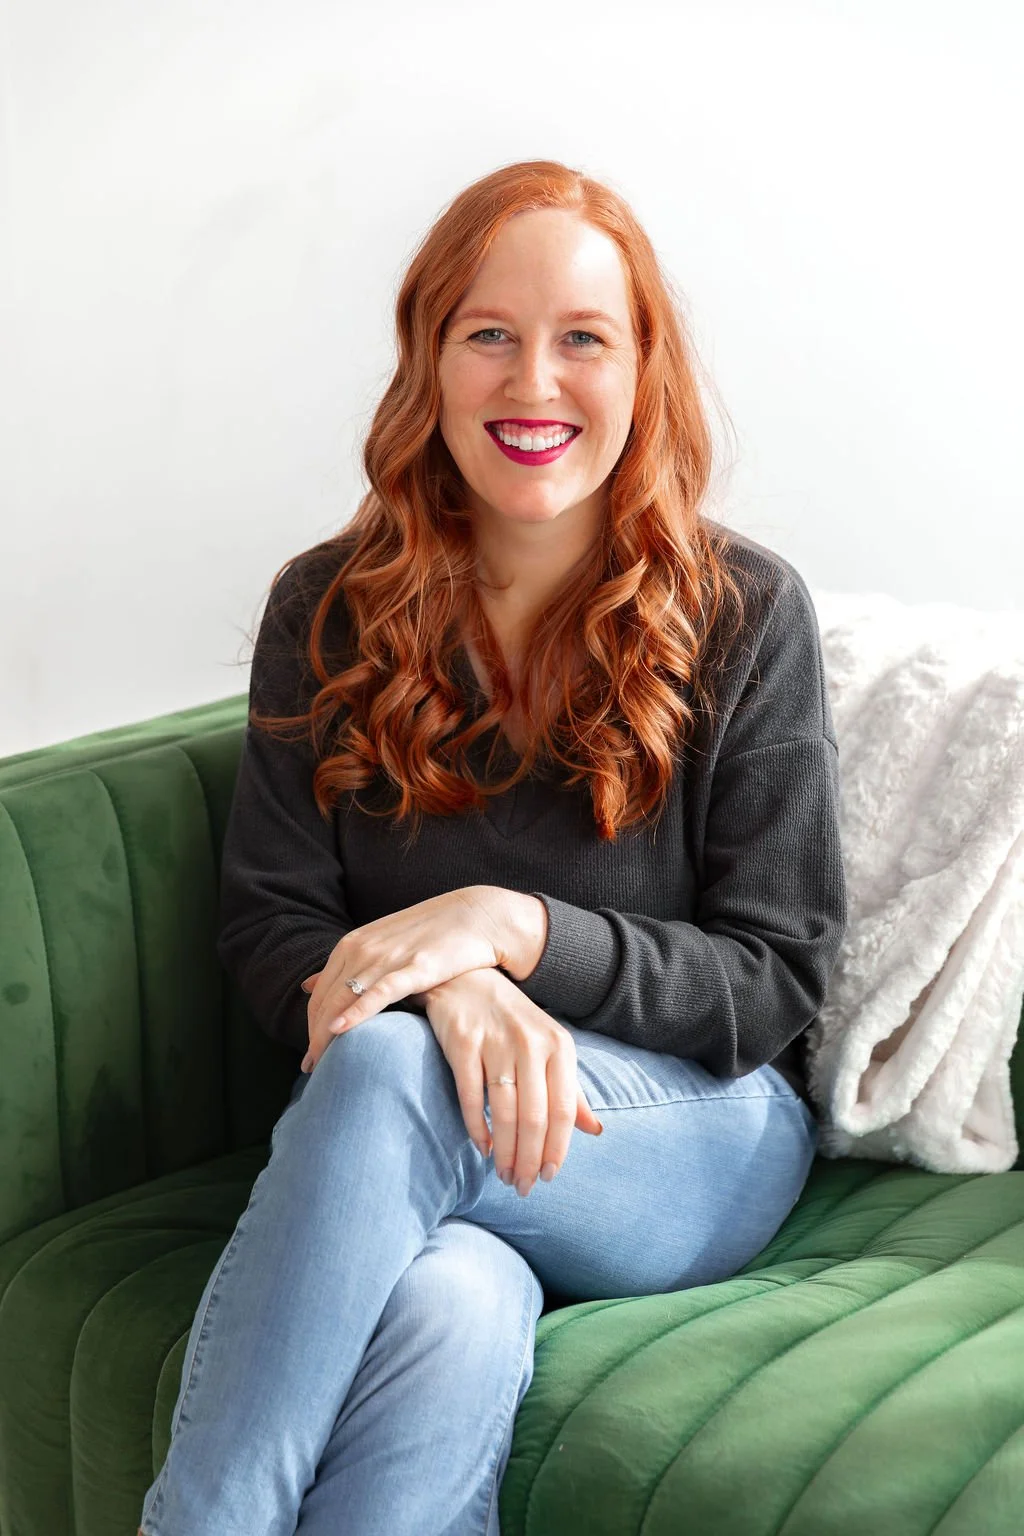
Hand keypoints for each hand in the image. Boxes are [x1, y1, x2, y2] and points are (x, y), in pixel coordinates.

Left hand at [298, 887, 509, 1072]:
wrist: (477, 914)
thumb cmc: (429, 934)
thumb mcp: (380, 944)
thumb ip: (346, 966)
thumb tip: (308, 985)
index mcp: (353, 944)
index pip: (321, 993)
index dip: (311, 1024)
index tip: (309, 1053)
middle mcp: (363, 948)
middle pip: (327, 1000)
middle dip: (314, 1037)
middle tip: (310, 1068)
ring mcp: (387, 956)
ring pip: (344, 1000)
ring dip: (327, 1034)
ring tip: (320, 1064)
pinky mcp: (415, 967)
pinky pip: (378, 993)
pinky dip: (355, 1011)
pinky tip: (339, 1029)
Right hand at [421, 967, 603, 1196]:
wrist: (466, 977)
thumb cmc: (513, 1021)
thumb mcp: (549, 1048)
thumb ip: (571, 1091)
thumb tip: (596, 1130)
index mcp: (559, 1045)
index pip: (563, 1109)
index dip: (558, 1149)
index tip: (550, 1177)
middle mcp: (531, 1043)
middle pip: (534, 1116)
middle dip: (530, 1159)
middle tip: (523, 1186)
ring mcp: (495, 1041)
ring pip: (504, 1110)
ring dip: (505, 1151)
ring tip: (503, 1174)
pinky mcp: (463, 1041)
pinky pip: (470, 1095)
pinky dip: (476, 1127)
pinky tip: (482, 1147)